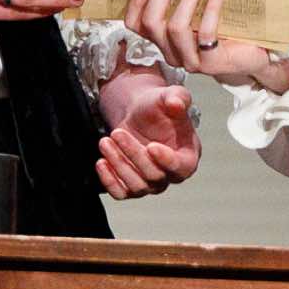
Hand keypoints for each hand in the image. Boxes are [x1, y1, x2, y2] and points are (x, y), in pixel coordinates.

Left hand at [94, 77, 199, 199]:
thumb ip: (177, 97)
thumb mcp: (169, 95)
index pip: (181, 167)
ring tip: (105, 141)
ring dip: (118, 165)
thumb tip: (177, 103)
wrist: (139, 114)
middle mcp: (171, 174)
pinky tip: (101, 162)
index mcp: (188, 155)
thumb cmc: (158, 107)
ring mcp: (151, 183)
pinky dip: (109, 181)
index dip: (167, 160)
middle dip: (133, 154)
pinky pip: (121, 193)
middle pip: (154, 176)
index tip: (151, 146)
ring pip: (136, 186)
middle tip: (117, 133)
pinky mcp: (131, 185)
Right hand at [122, 0, 288, 88]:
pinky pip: (206, 33)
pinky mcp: (211, 63)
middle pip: (152, 23)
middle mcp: (171, 53)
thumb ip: (179, 2)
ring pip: (176, 27)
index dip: (136, 2)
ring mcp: (190, 61)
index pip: (135, 25)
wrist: (251, 57)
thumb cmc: (223, 31)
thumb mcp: (196, 15)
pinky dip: (211, 9)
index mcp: (162, 41)